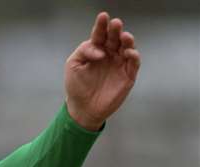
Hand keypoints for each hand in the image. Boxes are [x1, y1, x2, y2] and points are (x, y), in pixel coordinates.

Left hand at [64, 12, 139, 129]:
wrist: (82, 109)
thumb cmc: (77, 87)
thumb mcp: (73, 65)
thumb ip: (83, 51)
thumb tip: (99, 50)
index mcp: (97, 50)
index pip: (101, 34)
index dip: (102, 25)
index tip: (103, 17)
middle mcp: (110, 54)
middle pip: (115, 38)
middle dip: (116, 30)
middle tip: (115, 23)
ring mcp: (120, 63)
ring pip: (127, 47)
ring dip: (127, 40)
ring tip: (123, 36)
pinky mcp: (128, 75)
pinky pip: (134, 62)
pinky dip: (133, 56)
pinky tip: (127, 52)